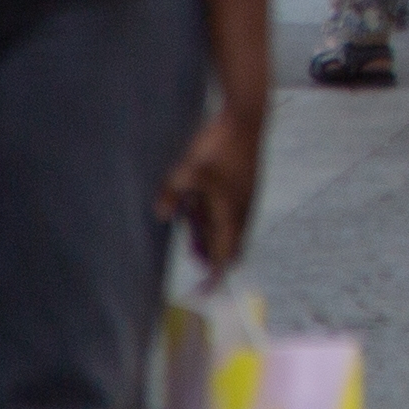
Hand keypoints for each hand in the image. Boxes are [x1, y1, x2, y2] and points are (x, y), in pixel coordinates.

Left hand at [161, 101, 264, 271]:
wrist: (246, 117)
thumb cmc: (218, 145)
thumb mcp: (188, 169)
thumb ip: (173, 193)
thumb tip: (161, 215)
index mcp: (231, 212)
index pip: (225, 255)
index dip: (215, 276)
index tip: (205, 290)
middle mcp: (243, 210)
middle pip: (232, 247)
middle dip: (213, 257)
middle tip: (193, 259)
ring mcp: (247, 198)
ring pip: (233, 230)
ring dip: (215, 237)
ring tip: (194, 232)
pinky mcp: (246, 186)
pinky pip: (234, 214)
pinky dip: (219, 220)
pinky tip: (201, 206)